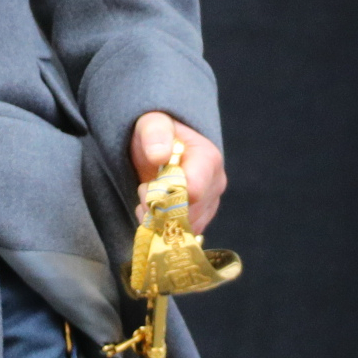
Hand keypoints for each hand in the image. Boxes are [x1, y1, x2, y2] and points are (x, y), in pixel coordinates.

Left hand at [131, 111, 224, 227]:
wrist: (161, 146)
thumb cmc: (157, 133)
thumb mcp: (152, 124)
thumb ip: (155, 133)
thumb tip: (159, 155)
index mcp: (208, 159)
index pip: (194, 190)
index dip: (165, 194)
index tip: (146, 186)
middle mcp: (215, 184)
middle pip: (189, 213)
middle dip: (159, 208)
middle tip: (142, 191)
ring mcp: (210, 204)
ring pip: (186, 228)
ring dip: (159, 219)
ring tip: (145, 200)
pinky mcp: (201, 218)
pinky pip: (184, 233)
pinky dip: (163, 227)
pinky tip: (152, 211)